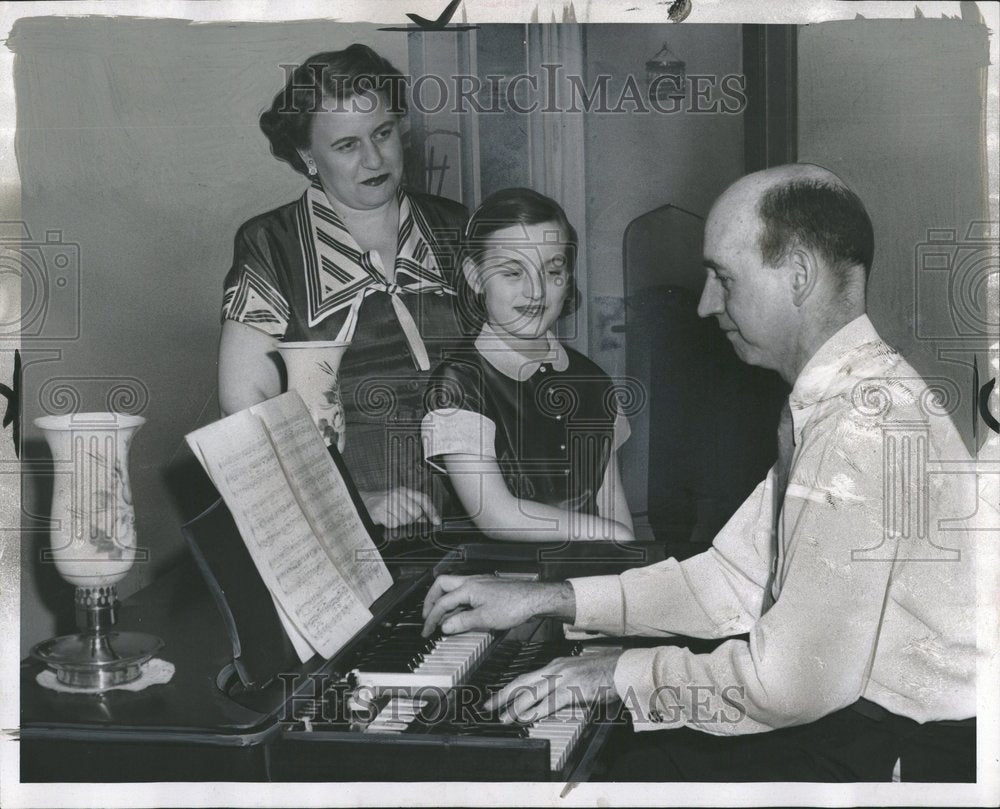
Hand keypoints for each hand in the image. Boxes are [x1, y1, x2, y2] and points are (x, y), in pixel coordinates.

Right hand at [360, 486, 440, 528]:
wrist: (364, 502)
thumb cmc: (383, 502)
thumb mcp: (400, 501)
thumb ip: (413, 508)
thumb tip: (427, 517)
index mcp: (404, 491)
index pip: (423, 499)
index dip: (432, 511)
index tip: (437, 521)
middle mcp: (398, 494)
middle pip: (416, 513)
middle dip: (412, 519)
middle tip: (402, 517)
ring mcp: (389, 502)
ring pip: (405, 520)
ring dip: (400, 522)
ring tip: (392, 517)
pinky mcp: (381, 511)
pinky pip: (393, 524)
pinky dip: (391, 525)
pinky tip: (386, 519)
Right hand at [421, 575, 573, 636]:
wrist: (534, 598)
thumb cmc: (515, 604)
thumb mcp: (485, 619)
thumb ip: (462, 622)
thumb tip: (445, 626)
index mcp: (467, 588)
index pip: (442, 602)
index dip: (431, 617)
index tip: (427, 630)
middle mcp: (471, 581)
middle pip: (441, 584)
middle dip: (430, 599)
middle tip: (426, 615)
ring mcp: (479, 582)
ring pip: (453, 586)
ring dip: (444, 600)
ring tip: (442, 617)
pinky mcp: (487, 587)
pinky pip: (464, 591)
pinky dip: (457, 601)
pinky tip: (460, 612)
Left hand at [484, 648, 621, 723]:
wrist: (621, 668)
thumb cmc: (602, 672)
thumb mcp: (576, 672)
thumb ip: (561, 682)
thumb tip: (547, 696)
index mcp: (556, 665)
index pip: (527, 676)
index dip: (510, 687)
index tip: (498, 696)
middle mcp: (556, 669)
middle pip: (523, 682)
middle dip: (504, 694)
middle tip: (488, 706)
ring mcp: (563, 679)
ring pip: (532, 693)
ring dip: (516, 707)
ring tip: (504, 717)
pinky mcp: (572, 690)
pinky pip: (549, 702)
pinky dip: (535, 710)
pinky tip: (526, 717)